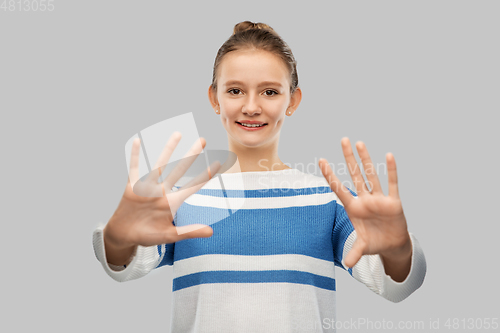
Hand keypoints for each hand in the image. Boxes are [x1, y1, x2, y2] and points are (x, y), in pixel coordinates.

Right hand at [104, 132, 220, 252]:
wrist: (124, 235)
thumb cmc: (147, 236)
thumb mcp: (169, 236)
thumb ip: (189, 232)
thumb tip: (211, 232)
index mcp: (172, 202)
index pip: (192, 187)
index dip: (205, 176)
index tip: (218, 164)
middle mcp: (162, 191)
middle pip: (179, 169)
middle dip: (191, 155)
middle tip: (203, 140)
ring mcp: (148, 188)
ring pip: (160, 165)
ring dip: (168, 149)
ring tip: (178, 134)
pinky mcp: (132, 188)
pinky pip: (134, 169)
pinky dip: (136, 156)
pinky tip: (139, 141)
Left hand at [319, 138, 411, 271]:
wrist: (392, 244)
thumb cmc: (374, 242)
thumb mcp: (363, 247)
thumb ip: (354, 253)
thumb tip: (347, 264)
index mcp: (353, 208)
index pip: (338, 188)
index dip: (330, 175)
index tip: (321, 160)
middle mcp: (364, 199)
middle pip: (355, 174)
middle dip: (349, 158)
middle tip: (343, 140)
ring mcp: (378, 199)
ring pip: (371, 175)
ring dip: (366, 159)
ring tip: (359, 143)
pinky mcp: (393, 202)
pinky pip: (392, 183)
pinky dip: (391, 171)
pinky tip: (388, 156)